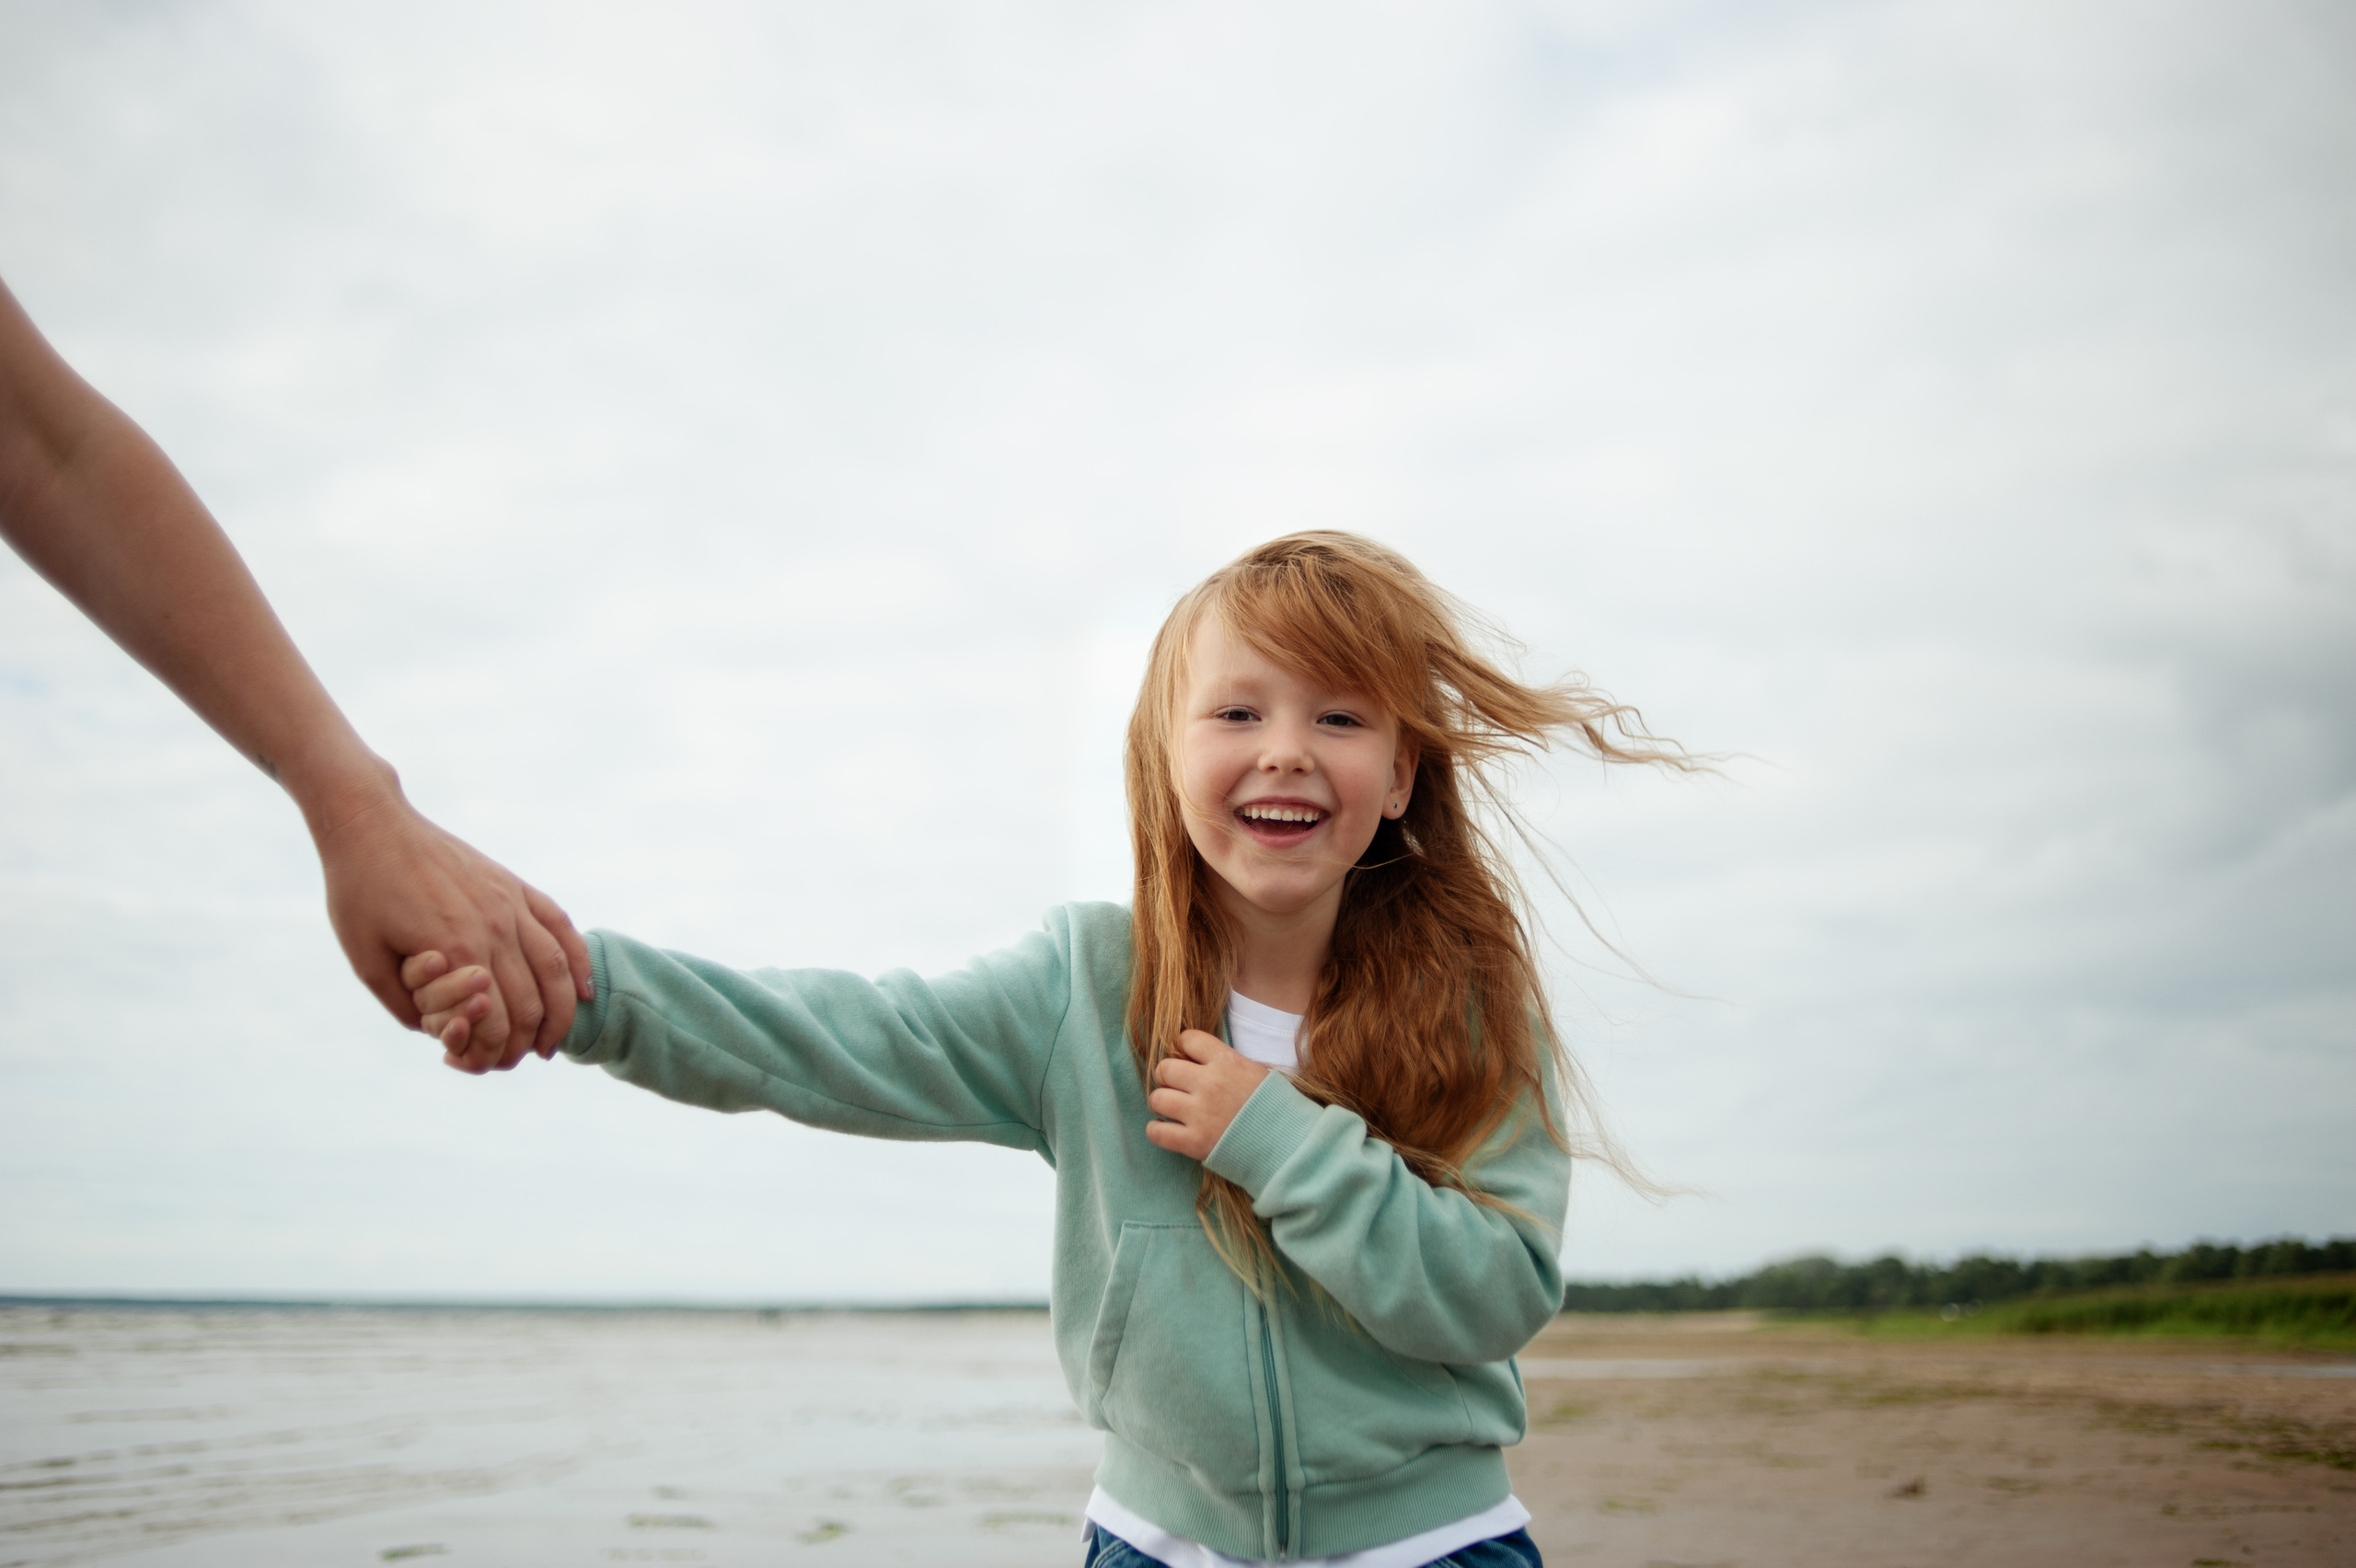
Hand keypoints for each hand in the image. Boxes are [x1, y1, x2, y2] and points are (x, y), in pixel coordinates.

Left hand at [314, 783, 589, 1073]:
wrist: (372, 825)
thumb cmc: (359, 892)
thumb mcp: (365, 961)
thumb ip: (404, 1005)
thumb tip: (440, 1030)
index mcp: (457, 950)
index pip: (494, 1021)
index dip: (488, 1053)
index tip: (471, 1064)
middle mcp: (494, 928)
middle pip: (530, 1003)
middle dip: (522, 1043)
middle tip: (508, 1060)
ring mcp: (510, 904)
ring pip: (556, 970)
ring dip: (560, 1014)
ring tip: (550, 1042)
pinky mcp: (514, 886)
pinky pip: (559, 927)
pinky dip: (577, 963)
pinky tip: (582, 990)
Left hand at [1144, 1028, 1268, 1160]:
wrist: (1291, 1145)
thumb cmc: (1277, 1107)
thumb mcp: (1257, 1072)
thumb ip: (1227, 1063)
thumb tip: (1199, 1059)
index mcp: (1227, 1062)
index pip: (1188, 1039)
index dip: (1184, 1048)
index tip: (1188, 1058)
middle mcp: (1209, 1084)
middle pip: (1165, 1068)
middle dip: (1168, 1076)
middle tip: (1177, 1086)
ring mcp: (1200, 1114)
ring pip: (1157, 1098)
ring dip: (1162, 1102)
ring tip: (1174, 1108)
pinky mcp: (1194, 1142)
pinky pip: (1156, 1132)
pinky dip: (1157, 1130)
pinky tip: (1167, 1129)